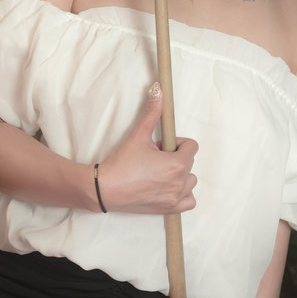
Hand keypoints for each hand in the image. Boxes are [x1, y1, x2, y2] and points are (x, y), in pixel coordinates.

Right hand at [97, 87, 197, 213]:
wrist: (104, 189)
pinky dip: (183, 194)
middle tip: (154, 159)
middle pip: (190, 163)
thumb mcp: (138, 135)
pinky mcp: (169, 208)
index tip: (160, 146)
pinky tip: (167, 188)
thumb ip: (151, 112)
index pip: (192, 146)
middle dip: (176, 158)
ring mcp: (175, 197)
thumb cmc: (121, 164)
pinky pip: (189, 201)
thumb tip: (158, 89)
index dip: (176, 143)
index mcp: (177, 163)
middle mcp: (180, 182)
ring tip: (159, 173)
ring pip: (190, 181)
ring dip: (180, 175)